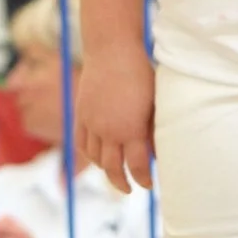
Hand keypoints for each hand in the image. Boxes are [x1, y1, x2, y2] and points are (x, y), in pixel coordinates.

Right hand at [74, 46, 154, 194]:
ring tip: (115, 173)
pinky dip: (90, 155)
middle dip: (123, 183)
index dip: (144, 180)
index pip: (138, 167)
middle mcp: (108, 130)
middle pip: (113, 169)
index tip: (149, 185)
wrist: (111, 49)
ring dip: (106, 170)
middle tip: (130, 188)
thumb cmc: (141, 74)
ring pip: (96, 158)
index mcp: (131, 130)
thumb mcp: (154, 104)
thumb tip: (156, 154)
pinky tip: (98, 157)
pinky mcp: (81, 114)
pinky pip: (82, 143)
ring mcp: (92, 123)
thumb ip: (153, 131)